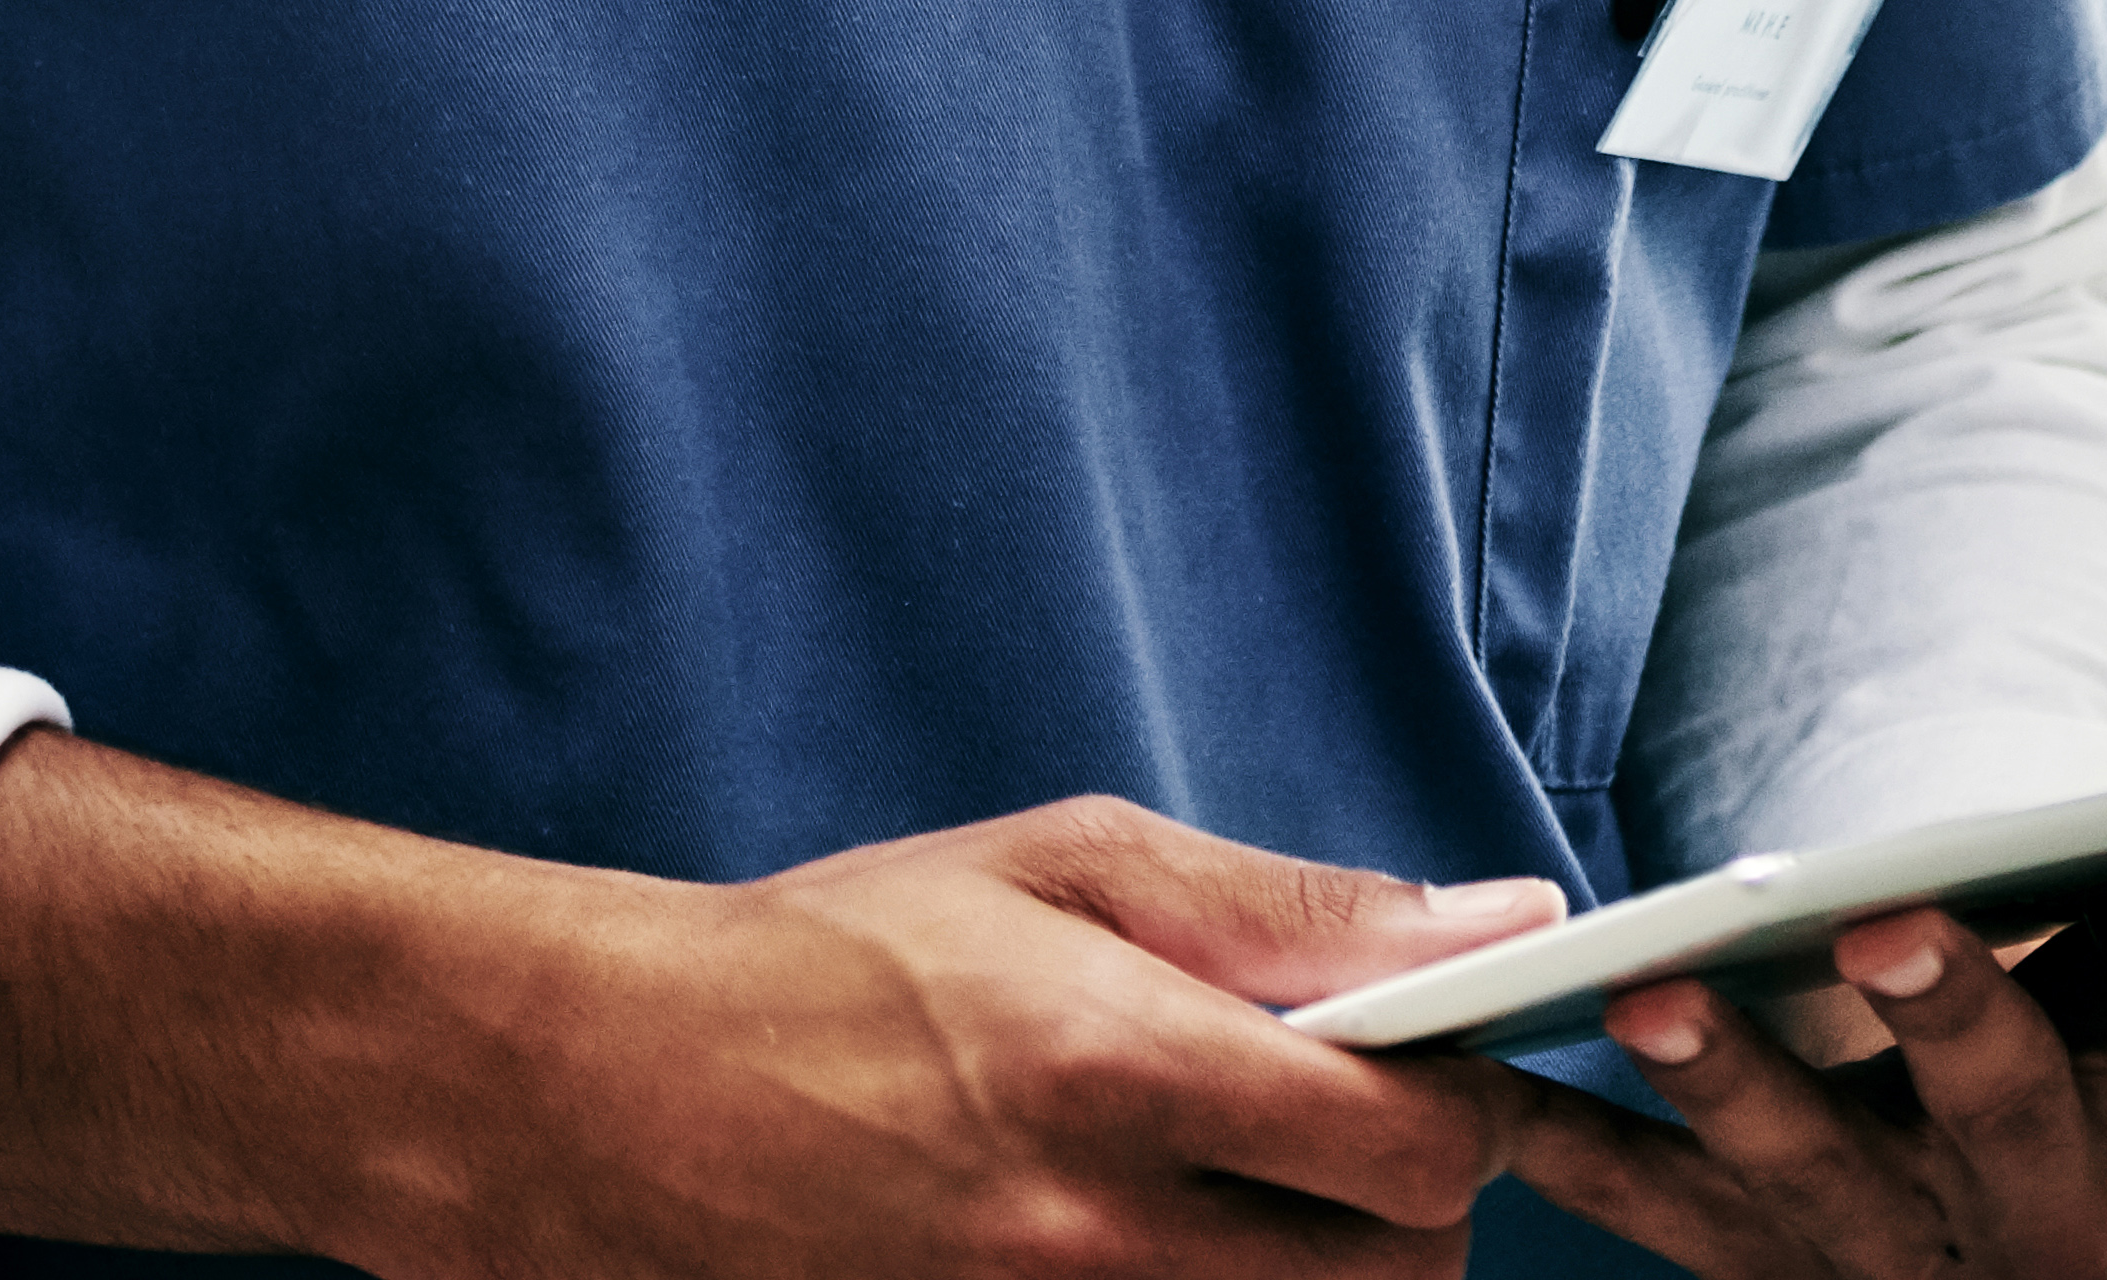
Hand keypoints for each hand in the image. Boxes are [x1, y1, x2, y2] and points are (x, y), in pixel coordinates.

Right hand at [0, 734, 1566, 1274]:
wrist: (615, 1098)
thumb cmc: (845, 957)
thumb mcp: (1066, 868)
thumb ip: (1291, 907)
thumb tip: (1491, 916)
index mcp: (1124, 1075)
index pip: (1411, 1152)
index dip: (1467, 1114)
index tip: (1445, 1072)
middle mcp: (1096, 1241)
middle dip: (1409, 1212)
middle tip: (1354, 1140)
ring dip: (1323, 1273)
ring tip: (1264, 1197)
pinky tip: (1182, 1246)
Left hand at [1483, 774, 2106, 1279]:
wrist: (2063, 1227)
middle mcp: (2062, 1216)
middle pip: (2014, 1123)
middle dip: (1959, 1025)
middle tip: (1895, 923)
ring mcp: (1903, 1251)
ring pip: (1813, 1183)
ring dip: (1736, 1091)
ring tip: (1664, 988)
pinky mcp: (1765, 1263)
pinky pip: (1658, 1220)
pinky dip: (1576, 1153)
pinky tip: (1492, 1074)